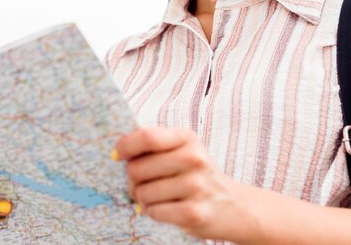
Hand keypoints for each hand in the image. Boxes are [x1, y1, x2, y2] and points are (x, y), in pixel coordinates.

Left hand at [115, 128, 258, 241]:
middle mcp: (194, 159)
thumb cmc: (197, 174)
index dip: (125, 146)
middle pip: (137, 168)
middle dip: (132, 179)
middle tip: (142, 183)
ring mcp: (196, 186)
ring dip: (143, 199)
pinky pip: (153, 212)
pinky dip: (153, 212)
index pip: (147, 137)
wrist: (233, 205)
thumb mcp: (183, 149)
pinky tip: (166, 208)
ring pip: (142, 193)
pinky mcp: (194, 213)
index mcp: (187, 138)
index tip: (117, 155)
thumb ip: (155, 144)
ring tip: (159, 197)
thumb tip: (119, 150)